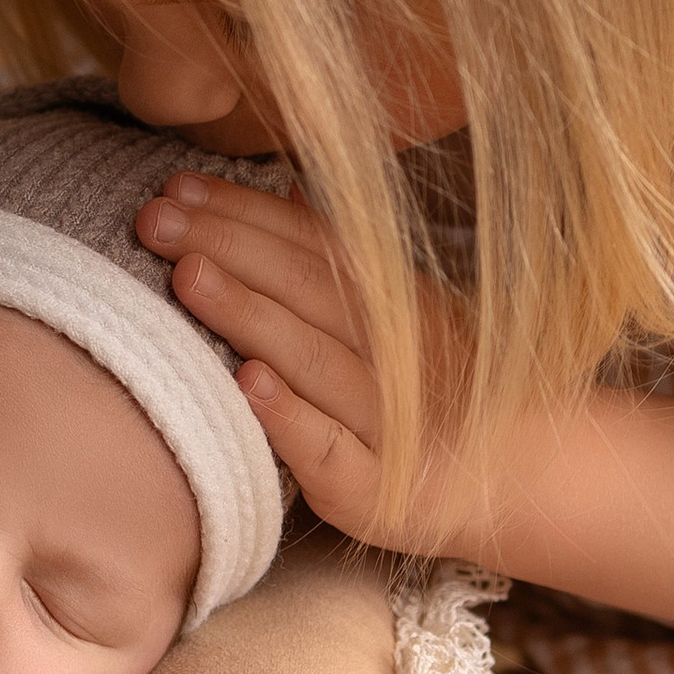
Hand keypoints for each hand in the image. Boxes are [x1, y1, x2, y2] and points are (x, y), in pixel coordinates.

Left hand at [137, 173, 499, 559]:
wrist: (517, 479)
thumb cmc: (438, 390)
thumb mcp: (404, 315)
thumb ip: (342, 256)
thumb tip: (285, 184)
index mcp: (395, 301)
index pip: (313, 243)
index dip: (246, 211)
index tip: (178, 186)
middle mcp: (396, 350)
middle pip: (307, 289)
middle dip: (229, 248)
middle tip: (155, 220)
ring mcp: (389, 419)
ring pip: (315, 360)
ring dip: (251, 316)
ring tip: (188, 278)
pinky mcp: (376, 489)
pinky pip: (331, 450)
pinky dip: (291, 417)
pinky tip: (247, 386)